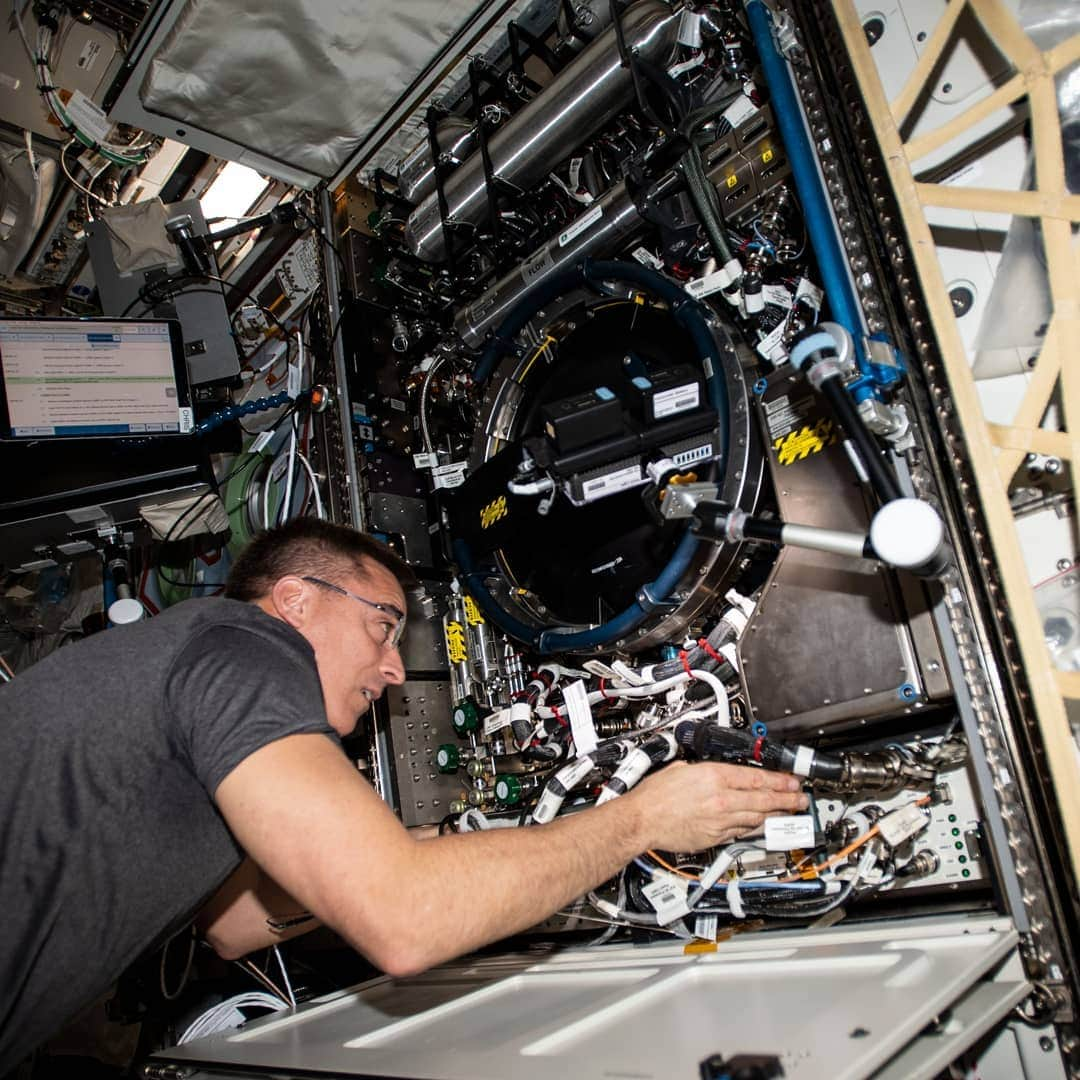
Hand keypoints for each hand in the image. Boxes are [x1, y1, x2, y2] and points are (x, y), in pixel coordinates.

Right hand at [627, 760, 808, 851]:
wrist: (642, 820)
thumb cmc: (655, 795)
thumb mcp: (682, 769)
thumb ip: (705, 771)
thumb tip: (716, 773)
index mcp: (714, 777)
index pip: (757, 778)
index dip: (779, 780)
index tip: (792, 781)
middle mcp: (721, 799)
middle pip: (764, 799)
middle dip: (786, 799)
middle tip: (800, 799)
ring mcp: (720, 820)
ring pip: (756, 817)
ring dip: (775, 815)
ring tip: (788, 812)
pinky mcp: (716, 837)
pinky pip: (741, 832)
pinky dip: (754, 827)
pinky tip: (762, 825)